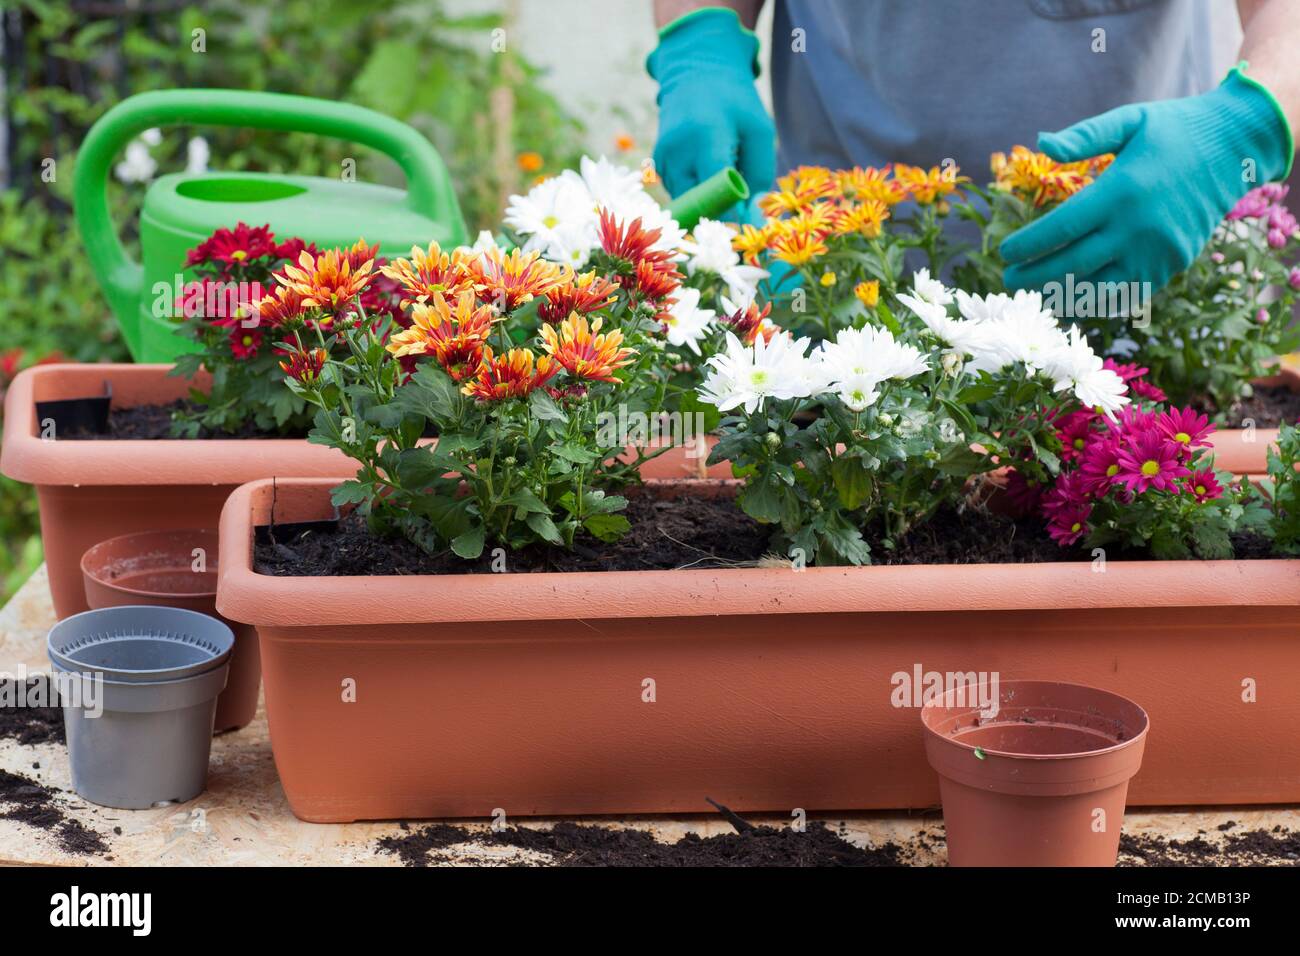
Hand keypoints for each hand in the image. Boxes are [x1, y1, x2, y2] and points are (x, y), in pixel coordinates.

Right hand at [647, 8, 775, 211]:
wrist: (696, 71)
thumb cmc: (735, 102)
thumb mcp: (759, 131)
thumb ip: (760, 176)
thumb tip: (752, 220)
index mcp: (705, 138)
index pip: (714, 193)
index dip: (731, 216)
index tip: (746, 224)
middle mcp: (677, 151)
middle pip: (696, 205)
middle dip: (719, 213)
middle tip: (739, 203)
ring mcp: (662, 158)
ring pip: (686, 203)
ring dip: (706, 201)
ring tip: (721, 171)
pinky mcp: (656, 164)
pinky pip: (678, 192)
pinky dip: (695, 191)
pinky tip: (704, 168)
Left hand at [1002, 65, 1292, 297]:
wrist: (1238, 146)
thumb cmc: (1175, 129)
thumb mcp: (1129, 121)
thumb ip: (1084, 136)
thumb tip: (1040, 143)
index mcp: (1121, 190)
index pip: (1060, 230)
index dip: (1027, 246)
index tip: (1004, 253)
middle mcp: (1138, 226)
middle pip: (1072, 264)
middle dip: (1034, 276)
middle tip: (1009, 278)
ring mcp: (1158, 250)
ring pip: (1098, 287)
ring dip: (1062, 294)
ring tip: (1036, 292)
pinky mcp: (1173, 263)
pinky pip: (1128, 292)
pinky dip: (1098, 299)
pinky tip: (1074, 295)